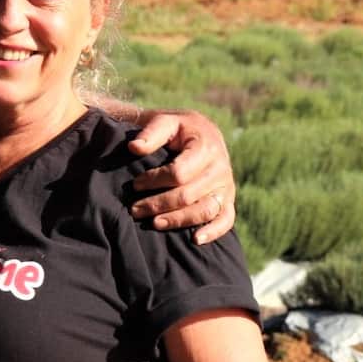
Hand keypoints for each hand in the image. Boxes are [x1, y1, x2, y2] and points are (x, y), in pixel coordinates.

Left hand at [127, 109, 234, 243]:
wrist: (201, 132)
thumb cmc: (178, 128)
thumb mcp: (165, 121)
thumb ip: (151, 133)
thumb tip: (134, 148)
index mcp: (206, 147)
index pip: (179, 173)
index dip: (155, 181)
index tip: (135, 184)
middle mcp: (220, 168)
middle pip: (188, 195)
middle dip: (158, 204)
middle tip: (135, 210)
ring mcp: (226, 186)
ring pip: (204, 210)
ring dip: (178, 220)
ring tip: (154, 224)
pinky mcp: (228, 199)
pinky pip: (226, 220)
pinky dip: (213, 232)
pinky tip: (195, 239)